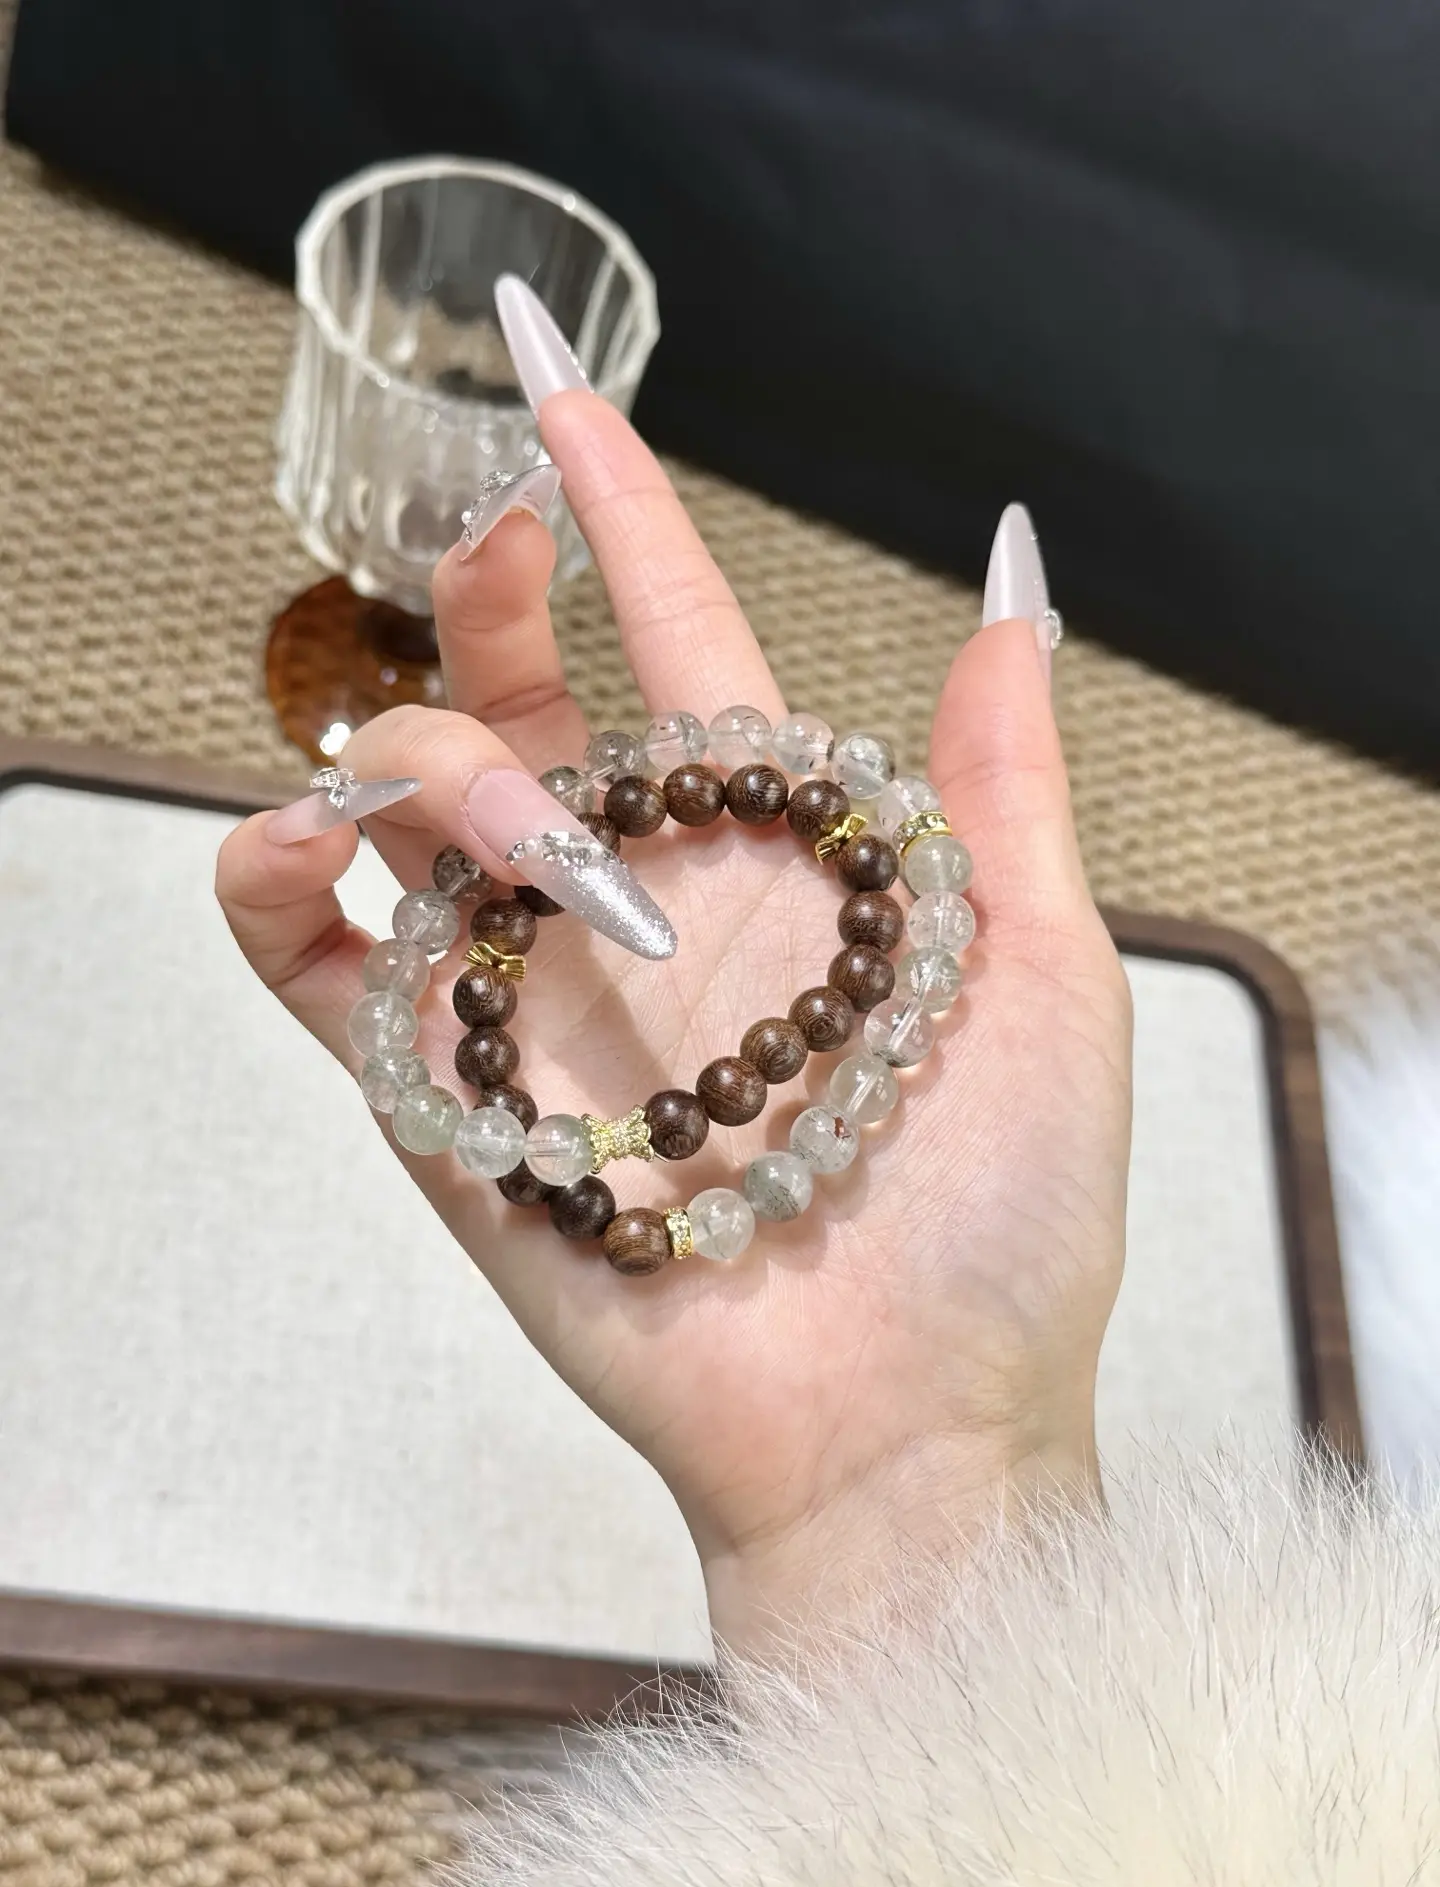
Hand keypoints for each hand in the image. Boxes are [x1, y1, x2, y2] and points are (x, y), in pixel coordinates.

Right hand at [217, 389, 1130, 1651]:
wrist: (901, 1423)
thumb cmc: (997, 1217)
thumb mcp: (1038, 973)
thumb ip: (1004, 784)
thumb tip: (1008, 585)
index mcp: (768, 861)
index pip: (678, 648)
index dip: (623, 519)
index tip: (564, 396)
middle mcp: (636, 906)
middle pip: (515, 701)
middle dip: (490, 596)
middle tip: (500, 541)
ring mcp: (529, 994)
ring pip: (397, 804)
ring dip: (423, 757)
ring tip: (520, 826)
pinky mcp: (439, 1092)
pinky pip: (305, 958)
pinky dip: (268, 874)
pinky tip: (308, 844)